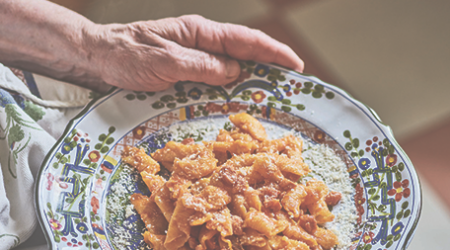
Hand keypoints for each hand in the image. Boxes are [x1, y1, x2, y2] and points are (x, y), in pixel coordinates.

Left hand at [88, 15, 303, 90]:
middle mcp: (201, 44)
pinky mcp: (185, 73)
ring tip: (272, 98)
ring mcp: (194, 58)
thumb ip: (201, 66)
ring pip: (231, 69)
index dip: (274, 52)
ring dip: (252, 82)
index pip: (245, 40)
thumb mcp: (164, 61)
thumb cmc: (125, 55)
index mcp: (199, 32)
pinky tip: (237, 103)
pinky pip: (215, 81)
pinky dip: (230, 91)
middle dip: (270, 67)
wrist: (97, 59)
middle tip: (291, 88)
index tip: (296, 66)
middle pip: (244, 54)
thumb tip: (234, 73)